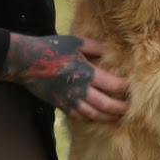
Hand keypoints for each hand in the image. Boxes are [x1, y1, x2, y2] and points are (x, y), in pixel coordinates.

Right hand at [0, 33, 128, 121]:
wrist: (26, 62)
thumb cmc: (52, 48)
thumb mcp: (76, 42)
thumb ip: (96, 46)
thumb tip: (111, 49)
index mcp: (86, 73)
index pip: (113, 85)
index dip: (125, 87)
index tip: (132, 85)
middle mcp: (80, 90)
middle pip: (106, 105)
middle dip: (121, 108)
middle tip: (132, 109)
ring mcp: (70, 100)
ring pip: (94, 114)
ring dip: (108, 117)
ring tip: (118, 116)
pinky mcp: (61, 105)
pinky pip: (80, 116)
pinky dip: (91, 118)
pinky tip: (97, 116)